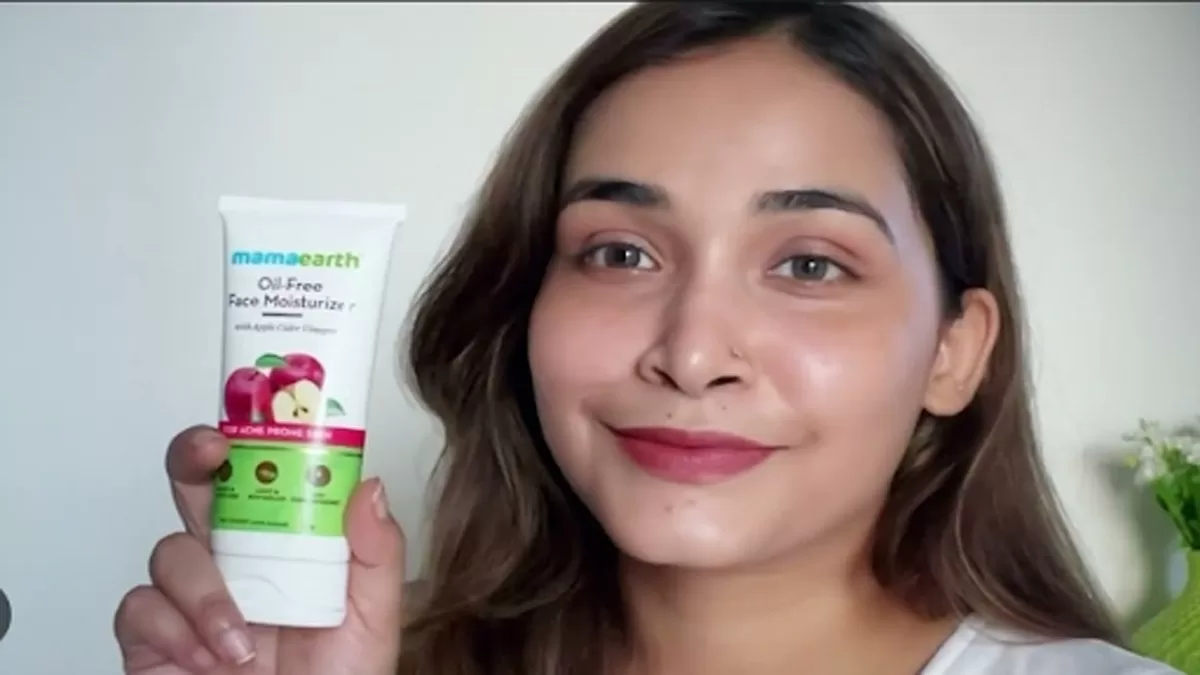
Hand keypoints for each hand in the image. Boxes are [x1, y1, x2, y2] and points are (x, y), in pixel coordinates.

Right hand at [113, 425, 405, 673]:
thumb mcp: (375, 617)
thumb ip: (377, 553)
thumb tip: (371, 487)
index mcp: (287, 543)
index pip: (264, 475)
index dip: (256, 438)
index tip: (265, 416)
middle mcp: (235, 560)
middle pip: (198, 483)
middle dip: (195, 453)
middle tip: (211, 451)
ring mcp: (191, 596)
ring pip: (170, 549)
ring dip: (202, 589)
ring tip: (240, 640)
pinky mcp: (153, 638)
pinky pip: (138, 607)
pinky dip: (172, 629)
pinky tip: (208, 656)